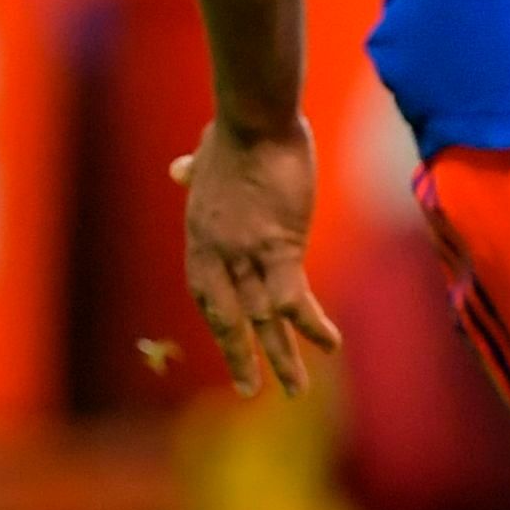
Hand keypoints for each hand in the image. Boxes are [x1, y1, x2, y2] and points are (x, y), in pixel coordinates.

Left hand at [172, 120, 343, 399]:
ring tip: (296, 390)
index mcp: (200, 236)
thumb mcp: (208, 155)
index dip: (219, 320)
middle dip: (240, 356)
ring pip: (264, 318)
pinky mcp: (281, 247)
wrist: (254, 118)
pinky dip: (311, 325)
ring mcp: (246, 255)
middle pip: (229, 317)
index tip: (231, 341)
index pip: (204, 293)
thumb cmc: (235, 129)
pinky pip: (294, 299)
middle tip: (249, 391)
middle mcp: (217, 254)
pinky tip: (330, 345)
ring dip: (281, 357)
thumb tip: (179, 168)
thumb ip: (196, 170)